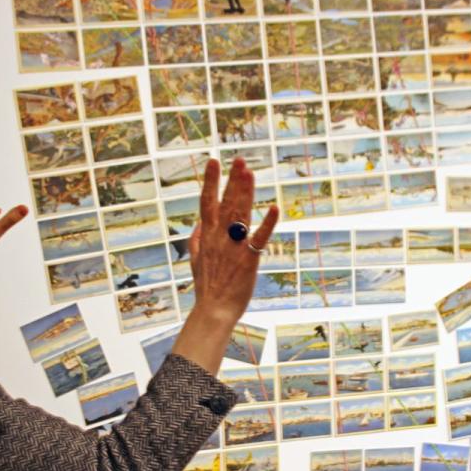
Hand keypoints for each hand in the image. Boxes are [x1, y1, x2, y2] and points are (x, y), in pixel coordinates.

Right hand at [188, 157, 279, 323]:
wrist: (214, 310)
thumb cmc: (207, 287)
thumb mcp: (196, 261)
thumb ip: (196, 239)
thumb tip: (198, 223)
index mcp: (207, 236)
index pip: (207, 202)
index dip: (210, 181)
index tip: (213, 160)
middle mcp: (219, 237)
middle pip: (226, 202)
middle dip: (233, 180)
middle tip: (240, 160)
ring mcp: (234, 247)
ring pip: (240, 214)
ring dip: (246, 193)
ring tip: (250, 173)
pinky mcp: (249, 258)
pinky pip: (259, 237)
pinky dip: (267, 223)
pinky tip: (274, 208)